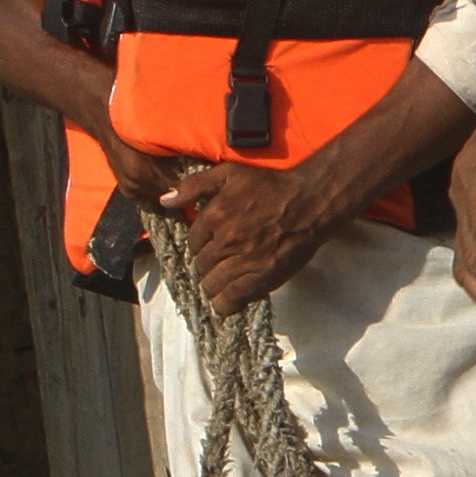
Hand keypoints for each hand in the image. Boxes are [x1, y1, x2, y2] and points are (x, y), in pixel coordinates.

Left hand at [166, 157, 339, 311]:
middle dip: (207, 264)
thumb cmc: (271, 185)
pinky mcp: (262, 277)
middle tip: (220, 261)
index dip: (202, 244)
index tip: (212, 244)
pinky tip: (226, 301)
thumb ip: (194, 186)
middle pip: (201, 265)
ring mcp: (244, 261)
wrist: (311, 201)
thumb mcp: (229, 174)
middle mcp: (227, 240)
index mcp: (215, 215)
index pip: (193, 242)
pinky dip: (225, 303)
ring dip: (214, 283)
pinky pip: (232, 299)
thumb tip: (165, 200)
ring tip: (224, 279)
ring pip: (212, 284)